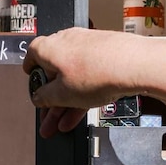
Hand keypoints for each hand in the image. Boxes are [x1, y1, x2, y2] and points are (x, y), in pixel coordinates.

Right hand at [23, 27, 144, 136]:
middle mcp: (67, 42)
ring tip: (65, 123)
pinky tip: (83, 110)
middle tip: (49, 119)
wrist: (133, 64)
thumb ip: (45, 97)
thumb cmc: (97, 72)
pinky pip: (89, 75)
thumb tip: (39, 97)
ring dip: (67, 101)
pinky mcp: (104, 53)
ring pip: (72, 77)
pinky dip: (84, 91)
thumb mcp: (62, 94)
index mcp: (49, 47)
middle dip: (51, 100)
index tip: (34, 89)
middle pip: (54, 73)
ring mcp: (87, 46)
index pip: (32, 57)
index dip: (32, 76)